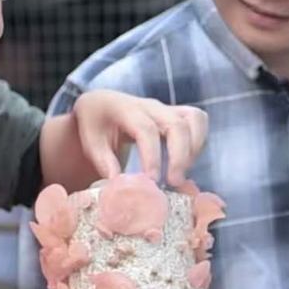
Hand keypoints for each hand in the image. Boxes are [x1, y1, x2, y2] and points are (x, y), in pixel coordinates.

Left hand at [70, 90, 207, 184]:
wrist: (103, 103)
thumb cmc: (95, 124)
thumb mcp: (90, 141)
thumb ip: (104, 161)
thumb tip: (119, 185)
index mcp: (124, 109)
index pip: (146, 129)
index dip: (152, 156)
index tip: (152, 181)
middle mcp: (150, 105)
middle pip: (176, 124)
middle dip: (180, 155)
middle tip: (174, 182)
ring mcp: (166, 108)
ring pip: (194, 119)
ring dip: (194, 148)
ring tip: (181, 174)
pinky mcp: (177, 113)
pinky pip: (198, 121)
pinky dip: (198, 142)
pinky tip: (186, 163)